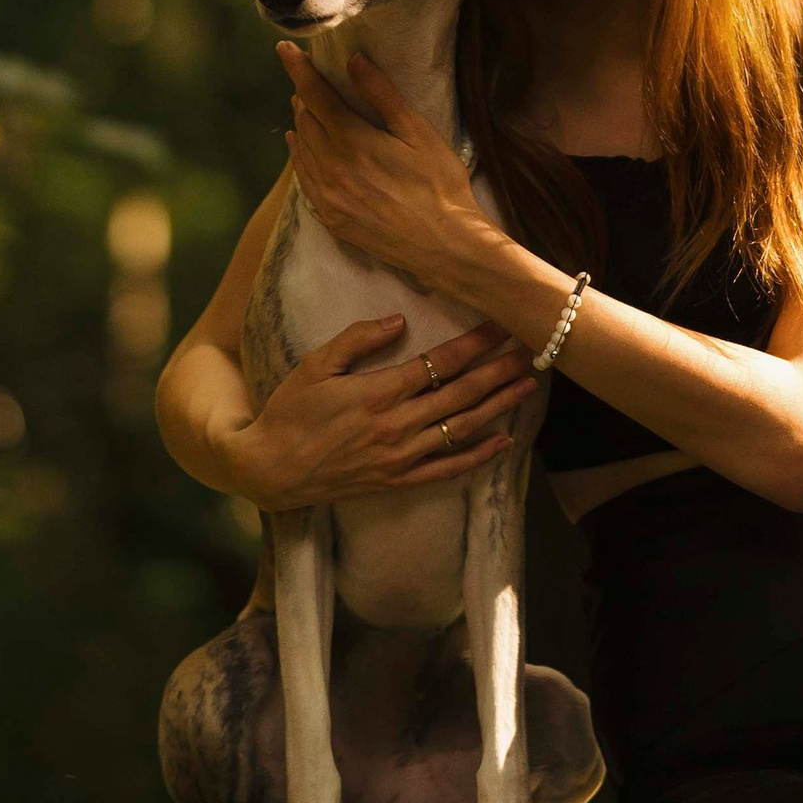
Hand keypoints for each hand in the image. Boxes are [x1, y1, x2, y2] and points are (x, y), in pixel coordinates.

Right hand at [226, 314, 532, 509]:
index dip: (475, 343)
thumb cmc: (290, 411)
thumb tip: (400, 321)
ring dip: (499, 406)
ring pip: (462, 428)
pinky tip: (503, 441)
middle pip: (461, 393)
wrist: (271, 470)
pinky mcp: (399, 481)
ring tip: (528, 385)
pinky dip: (479, 456)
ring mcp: (401, 457)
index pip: (440, 363)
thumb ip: (358, 339)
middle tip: (531, 349)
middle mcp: (397, 425)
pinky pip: (448, 469)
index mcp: (378, 392)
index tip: (500, 324)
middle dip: (499, 369)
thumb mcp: (315, 365)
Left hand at [279, 45, 495, 294]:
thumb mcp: (418, 133)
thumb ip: (382, 95)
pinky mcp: (331, 218)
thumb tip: (353, 61)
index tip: (284, 48)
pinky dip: (299, 157)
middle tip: (308, 79)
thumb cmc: (440, 186)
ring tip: (303, 107)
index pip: (313, 94)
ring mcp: (328, 196)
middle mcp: (331, 167)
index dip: (298, 68)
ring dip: (300, 124)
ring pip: (301, 149)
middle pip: (304, 120)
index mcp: (352, 141)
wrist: (444, 247)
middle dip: (303, 95)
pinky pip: (304, 180)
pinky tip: (300, 149)